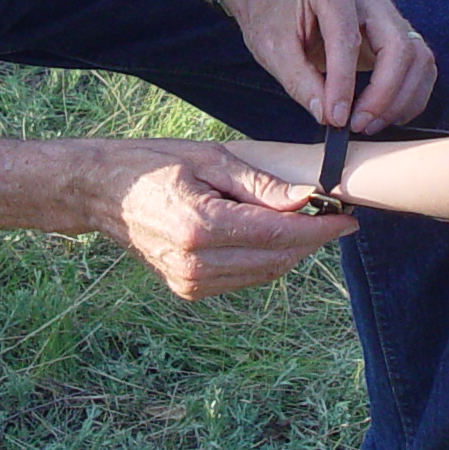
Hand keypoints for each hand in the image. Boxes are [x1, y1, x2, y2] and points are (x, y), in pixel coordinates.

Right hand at [85, 139, 353, 299]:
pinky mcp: (188, 290)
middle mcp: (196, 264)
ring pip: (264, 274)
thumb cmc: (152, 164)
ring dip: (290, 251)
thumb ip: (259, 185)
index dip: (320, 230)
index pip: (278, 236)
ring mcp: (190, 283)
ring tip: (301, 220)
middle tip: (331, 214)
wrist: (100, 193)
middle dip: (311, 240)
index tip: (348, 219)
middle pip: (277, 260)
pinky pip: (243, 279)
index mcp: (201, 227)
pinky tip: (266, 234)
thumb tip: (306, 199)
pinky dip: (264, 259)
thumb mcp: (209, 159)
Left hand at [221, 0, 436, 133]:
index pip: (348, 38)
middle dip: (384, 94)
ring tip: (371, 124)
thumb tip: (329, 116)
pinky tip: (387, 114)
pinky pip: (418, 62)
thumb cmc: (270, 17)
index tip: (336, 118)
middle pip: (398, 45)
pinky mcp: (394, 29)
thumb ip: (300, 82)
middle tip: (359, 125)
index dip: (344, 83)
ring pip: (417, 55)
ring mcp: (386, 8)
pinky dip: (410, 93)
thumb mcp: (272, 49)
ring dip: (402, 97)